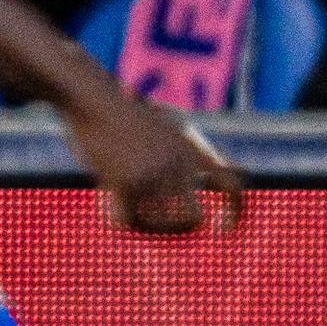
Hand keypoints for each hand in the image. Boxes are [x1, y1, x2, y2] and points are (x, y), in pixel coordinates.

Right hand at [63, 92, 243, 235]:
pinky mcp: (125, 182)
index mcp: (192, 146)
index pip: (231, 184)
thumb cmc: (125, 111)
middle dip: (179, 228)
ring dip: (145, 224)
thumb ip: (188, 151)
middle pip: (194, 218)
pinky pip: (128, 222)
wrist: (91, 97)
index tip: (225, 228)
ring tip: (130, 209)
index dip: (235, 211)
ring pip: (159, 226)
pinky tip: (111, 205)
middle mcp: (178, 160)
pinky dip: (118, 217)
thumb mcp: (167, 123)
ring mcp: (153, 172)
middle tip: (160, 226)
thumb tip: (215, 182)